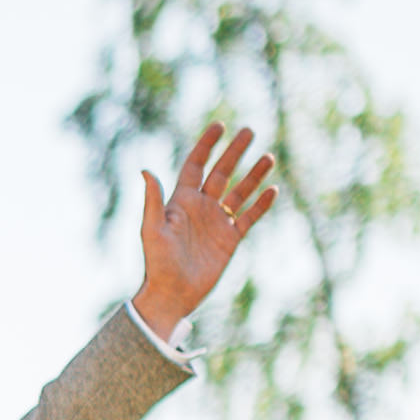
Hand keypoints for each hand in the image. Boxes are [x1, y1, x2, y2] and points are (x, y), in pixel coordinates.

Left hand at [134, 121, 276, 338]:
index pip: (195, 165)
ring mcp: (217, 222)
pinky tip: (273, 190)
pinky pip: (249, 217)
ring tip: (268, 156)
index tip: (219, 125)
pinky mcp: (230, 239)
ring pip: (239, 192)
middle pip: (221, 173)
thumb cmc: (157, 262)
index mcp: (181, 201)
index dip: (206, 146)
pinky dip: (261, 204)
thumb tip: (145, 170)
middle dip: (234, 152)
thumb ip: (153, 200)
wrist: (172, 293)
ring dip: (253, 175)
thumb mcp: (152, 229)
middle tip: (249, 131)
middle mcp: (201, 207)